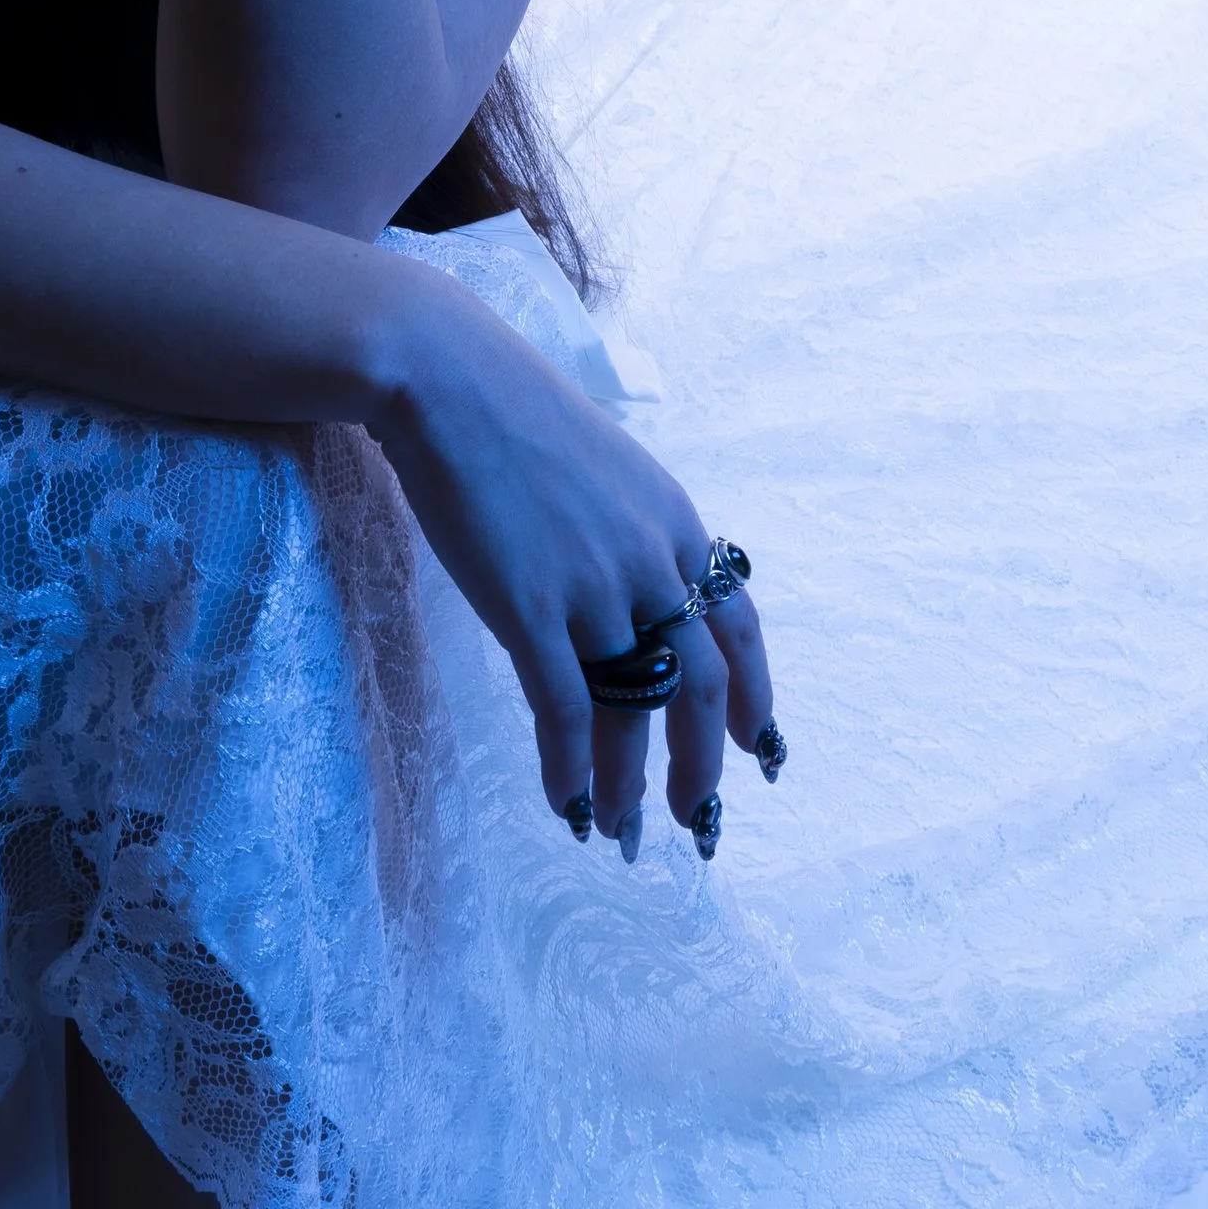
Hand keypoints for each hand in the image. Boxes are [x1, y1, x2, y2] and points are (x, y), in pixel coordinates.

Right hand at [372, 267, 779, 858]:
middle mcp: (649, 561)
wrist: (448, 378)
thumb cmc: (511, 413)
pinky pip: (564, 709)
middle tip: (693, 819)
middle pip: (696, 684)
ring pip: (628, 709)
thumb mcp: (604, 465)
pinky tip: (564, 803)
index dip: (753, 695)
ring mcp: (593, 588)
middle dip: (699, 764)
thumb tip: (638, 589)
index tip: (759, 751)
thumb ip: (631, 530)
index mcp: (674, 524)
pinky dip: (569, 765)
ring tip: (617, 830)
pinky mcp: (529, 608)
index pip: (737, 626)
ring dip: (626, 781)